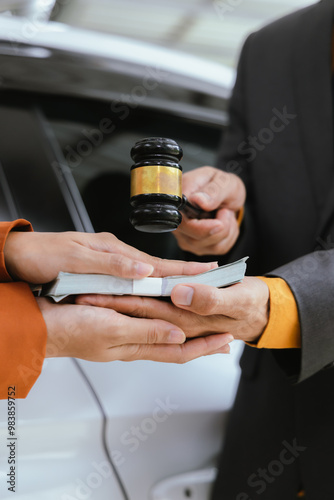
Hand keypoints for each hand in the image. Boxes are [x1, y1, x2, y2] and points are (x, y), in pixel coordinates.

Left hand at [4, 231, 216, 283]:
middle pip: (157, 267)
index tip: (208, 272)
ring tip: (191, 287)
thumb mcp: (74, 259)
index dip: (183, 270)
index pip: (156, 262)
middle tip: (211, 279)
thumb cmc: (42, 255)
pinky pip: (131, 280)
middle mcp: (115, 256)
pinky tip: (154, 291)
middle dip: (184, 274)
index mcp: (113, 251)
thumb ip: (110, 265)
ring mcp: (108, 263)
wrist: (18, 255)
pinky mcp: (100, 271)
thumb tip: (144, 271)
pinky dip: (148, 286)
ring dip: (169, 280)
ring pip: (145, 275)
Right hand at [77, 277, 268, 343]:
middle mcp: (133, 341)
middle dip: (201, 341)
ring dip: (186, 330)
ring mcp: (124, 332)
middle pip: (175, 344)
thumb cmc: (73, 328)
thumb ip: (147, 334)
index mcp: (135, 345)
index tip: (225, 341)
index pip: (178, 351)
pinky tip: (168, 312)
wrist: (44, 324)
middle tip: (223, 335)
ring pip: (163, 332)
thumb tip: (178, 338)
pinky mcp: (115, 321)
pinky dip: (165, 318)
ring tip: (204, 323)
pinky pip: (147, 321)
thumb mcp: (114, 330)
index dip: (204, 348)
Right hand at [174, 166, 245, 255]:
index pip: (182, 222)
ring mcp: (184, 235)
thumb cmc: (221, 186)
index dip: (202, 226)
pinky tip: (225, 223)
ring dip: (226, 231)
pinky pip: (216, 249)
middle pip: (194, 239)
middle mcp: (177, 220)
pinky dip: (229, 237)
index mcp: (179, 200)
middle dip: (220, 228)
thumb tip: (199, 200)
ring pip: (207, 246)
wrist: (227, 195)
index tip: (220, 218)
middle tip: (226, 210)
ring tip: (225, 214)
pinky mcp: (195, 245)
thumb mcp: (223, 181)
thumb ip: (213, 190)